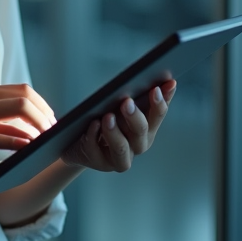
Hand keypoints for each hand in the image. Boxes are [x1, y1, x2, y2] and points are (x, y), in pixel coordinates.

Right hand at [0, 84, 56, 187]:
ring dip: (38, 126)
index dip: (41, 104)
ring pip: (17, 109)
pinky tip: (28, 152)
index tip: (51, 121)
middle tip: (53, 132)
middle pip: (23, 96)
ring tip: (46, 142)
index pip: (19, 89)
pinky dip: (20, 143)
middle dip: (45, 113)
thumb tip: (28, 130)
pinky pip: (1, 138)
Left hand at [59, 80, 175, 172]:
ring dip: (114, 131)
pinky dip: (93, 136)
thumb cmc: (107, 121)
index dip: (160, 103)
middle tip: (127, 102)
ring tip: (107, 116)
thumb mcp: (123, 108)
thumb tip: (159, 78)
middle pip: (141, 132)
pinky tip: (92, 125)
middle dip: (135, 116)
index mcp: (147, 129)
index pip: (158, 115)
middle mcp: (137, 145)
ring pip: (120, 147)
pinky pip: (95, 150)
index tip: (157, 89)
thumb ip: (139, 96)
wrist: (81, 144)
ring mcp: (119, 157)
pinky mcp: (99, 162)